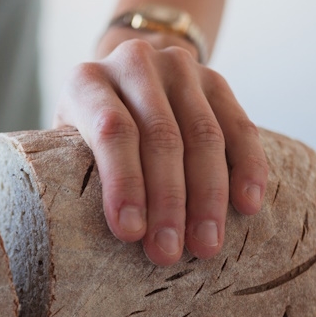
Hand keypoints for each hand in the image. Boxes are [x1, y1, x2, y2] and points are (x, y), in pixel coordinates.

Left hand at [54, 34, 267, 265]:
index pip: (112, 131)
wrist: (123, 78)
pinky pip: (239, 126)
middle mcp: (134, 63)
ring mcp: (179, 67)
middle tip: (169, 252)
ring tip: (206, 244)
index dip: (124, 183)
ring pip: (203, 134)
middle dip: (168, 201)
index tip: (130, 233)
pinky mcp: (215, 79)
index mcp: (87, 81)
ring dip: (208, 196)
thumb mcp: (67, 143)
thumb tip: (96, 237)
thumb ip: (78, 171)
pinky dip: (248, 167)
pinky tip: (248, 204)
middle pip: (161, 136)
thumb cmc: (85, 130)